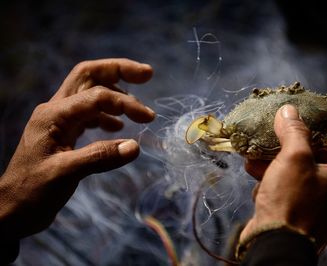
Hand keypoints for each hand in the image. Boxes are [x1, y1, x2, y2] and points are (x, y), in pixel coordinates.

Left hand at [0, 58, 154, 240]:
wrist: (12, 209)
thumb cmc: (32, 191)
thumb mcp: (65, 174)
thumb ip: (100, 157)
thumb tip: (136, 146)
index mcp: (54, 114)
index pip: (97, 96)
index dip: (125, 104)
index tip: (148, 118)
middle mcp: (56, 110)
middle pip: (89, 76)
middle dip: (119, 70)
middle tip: (147, 73)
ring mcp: (60, 121)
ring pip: (90, 92)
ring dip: (116, 92)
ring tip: (137, 106)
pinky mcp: (64, 133)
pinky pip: (90, 113)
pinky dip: (108, 114)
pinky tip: (119, 127)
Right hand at [241, 105, 326, 249]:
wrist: (274, 244)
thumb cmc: (292, 200)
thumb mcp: (293, 157)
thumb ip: (294, 131)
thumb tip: (289, 110)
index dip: (319, 135)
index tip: (298, 128)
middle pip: (315, 162)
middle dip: (287, 152)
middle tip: (271, 142)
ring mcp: (322, 212)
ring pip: (299, 179)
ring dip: (275, 167)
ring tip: (255, 159)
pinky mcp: (304, 221)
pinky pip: (291, 195)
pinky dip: (275, 186)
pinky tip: (257, 180)